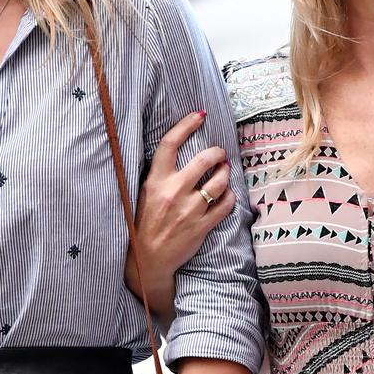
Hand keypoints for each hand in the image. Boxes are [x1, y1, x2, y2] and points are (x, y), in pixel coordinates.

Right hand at [125, 110, 234, 320]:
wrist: (147, 259)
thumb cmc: (143, 222)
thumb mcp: (143, 192)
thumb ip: (159, 173)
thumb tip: (176, 149)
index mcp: (155, 180)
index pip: (170, 143)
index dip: (186, 124)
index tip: (199, 115)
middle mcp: (173, 192)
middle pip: (204, 159)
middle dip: (217, 152)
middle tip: (219, 152)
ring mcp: (190, 209)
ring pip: (219, 181)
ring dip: (225, 173)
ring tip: (224, 171)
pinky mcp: (202, 226)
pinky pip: (226, 204)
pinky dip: (230, 196)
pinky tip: (226, 194)